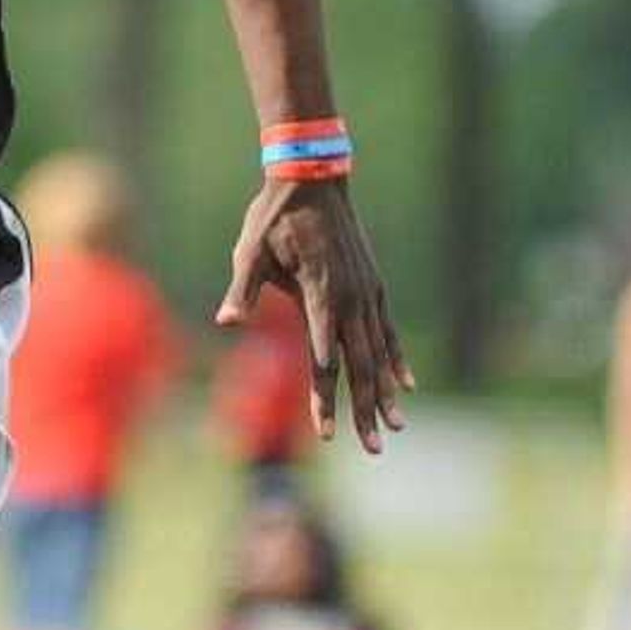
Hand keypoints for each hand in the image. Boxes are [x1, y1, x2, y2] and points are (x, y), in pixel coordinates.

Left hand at [216, 180, 413, 452]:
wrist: (312, 179)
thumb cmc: (274, 217)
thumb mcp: (250, 250)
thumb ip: (243, 290)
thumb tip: (224, 321)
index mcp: (321, 294)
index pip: (323, 360)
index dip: (323, 398)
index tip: (325, 433)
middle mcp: (352, 300)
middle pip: (359, 367)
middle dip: (364, 411)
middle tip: (374, 450)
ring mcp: (368, 294)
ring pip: (379, 355)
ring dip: (385, 393)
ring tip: (395, 428)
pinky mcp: (374, 287)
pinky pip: (389, 332)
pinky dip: (397, 360)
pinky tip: (406, 385)